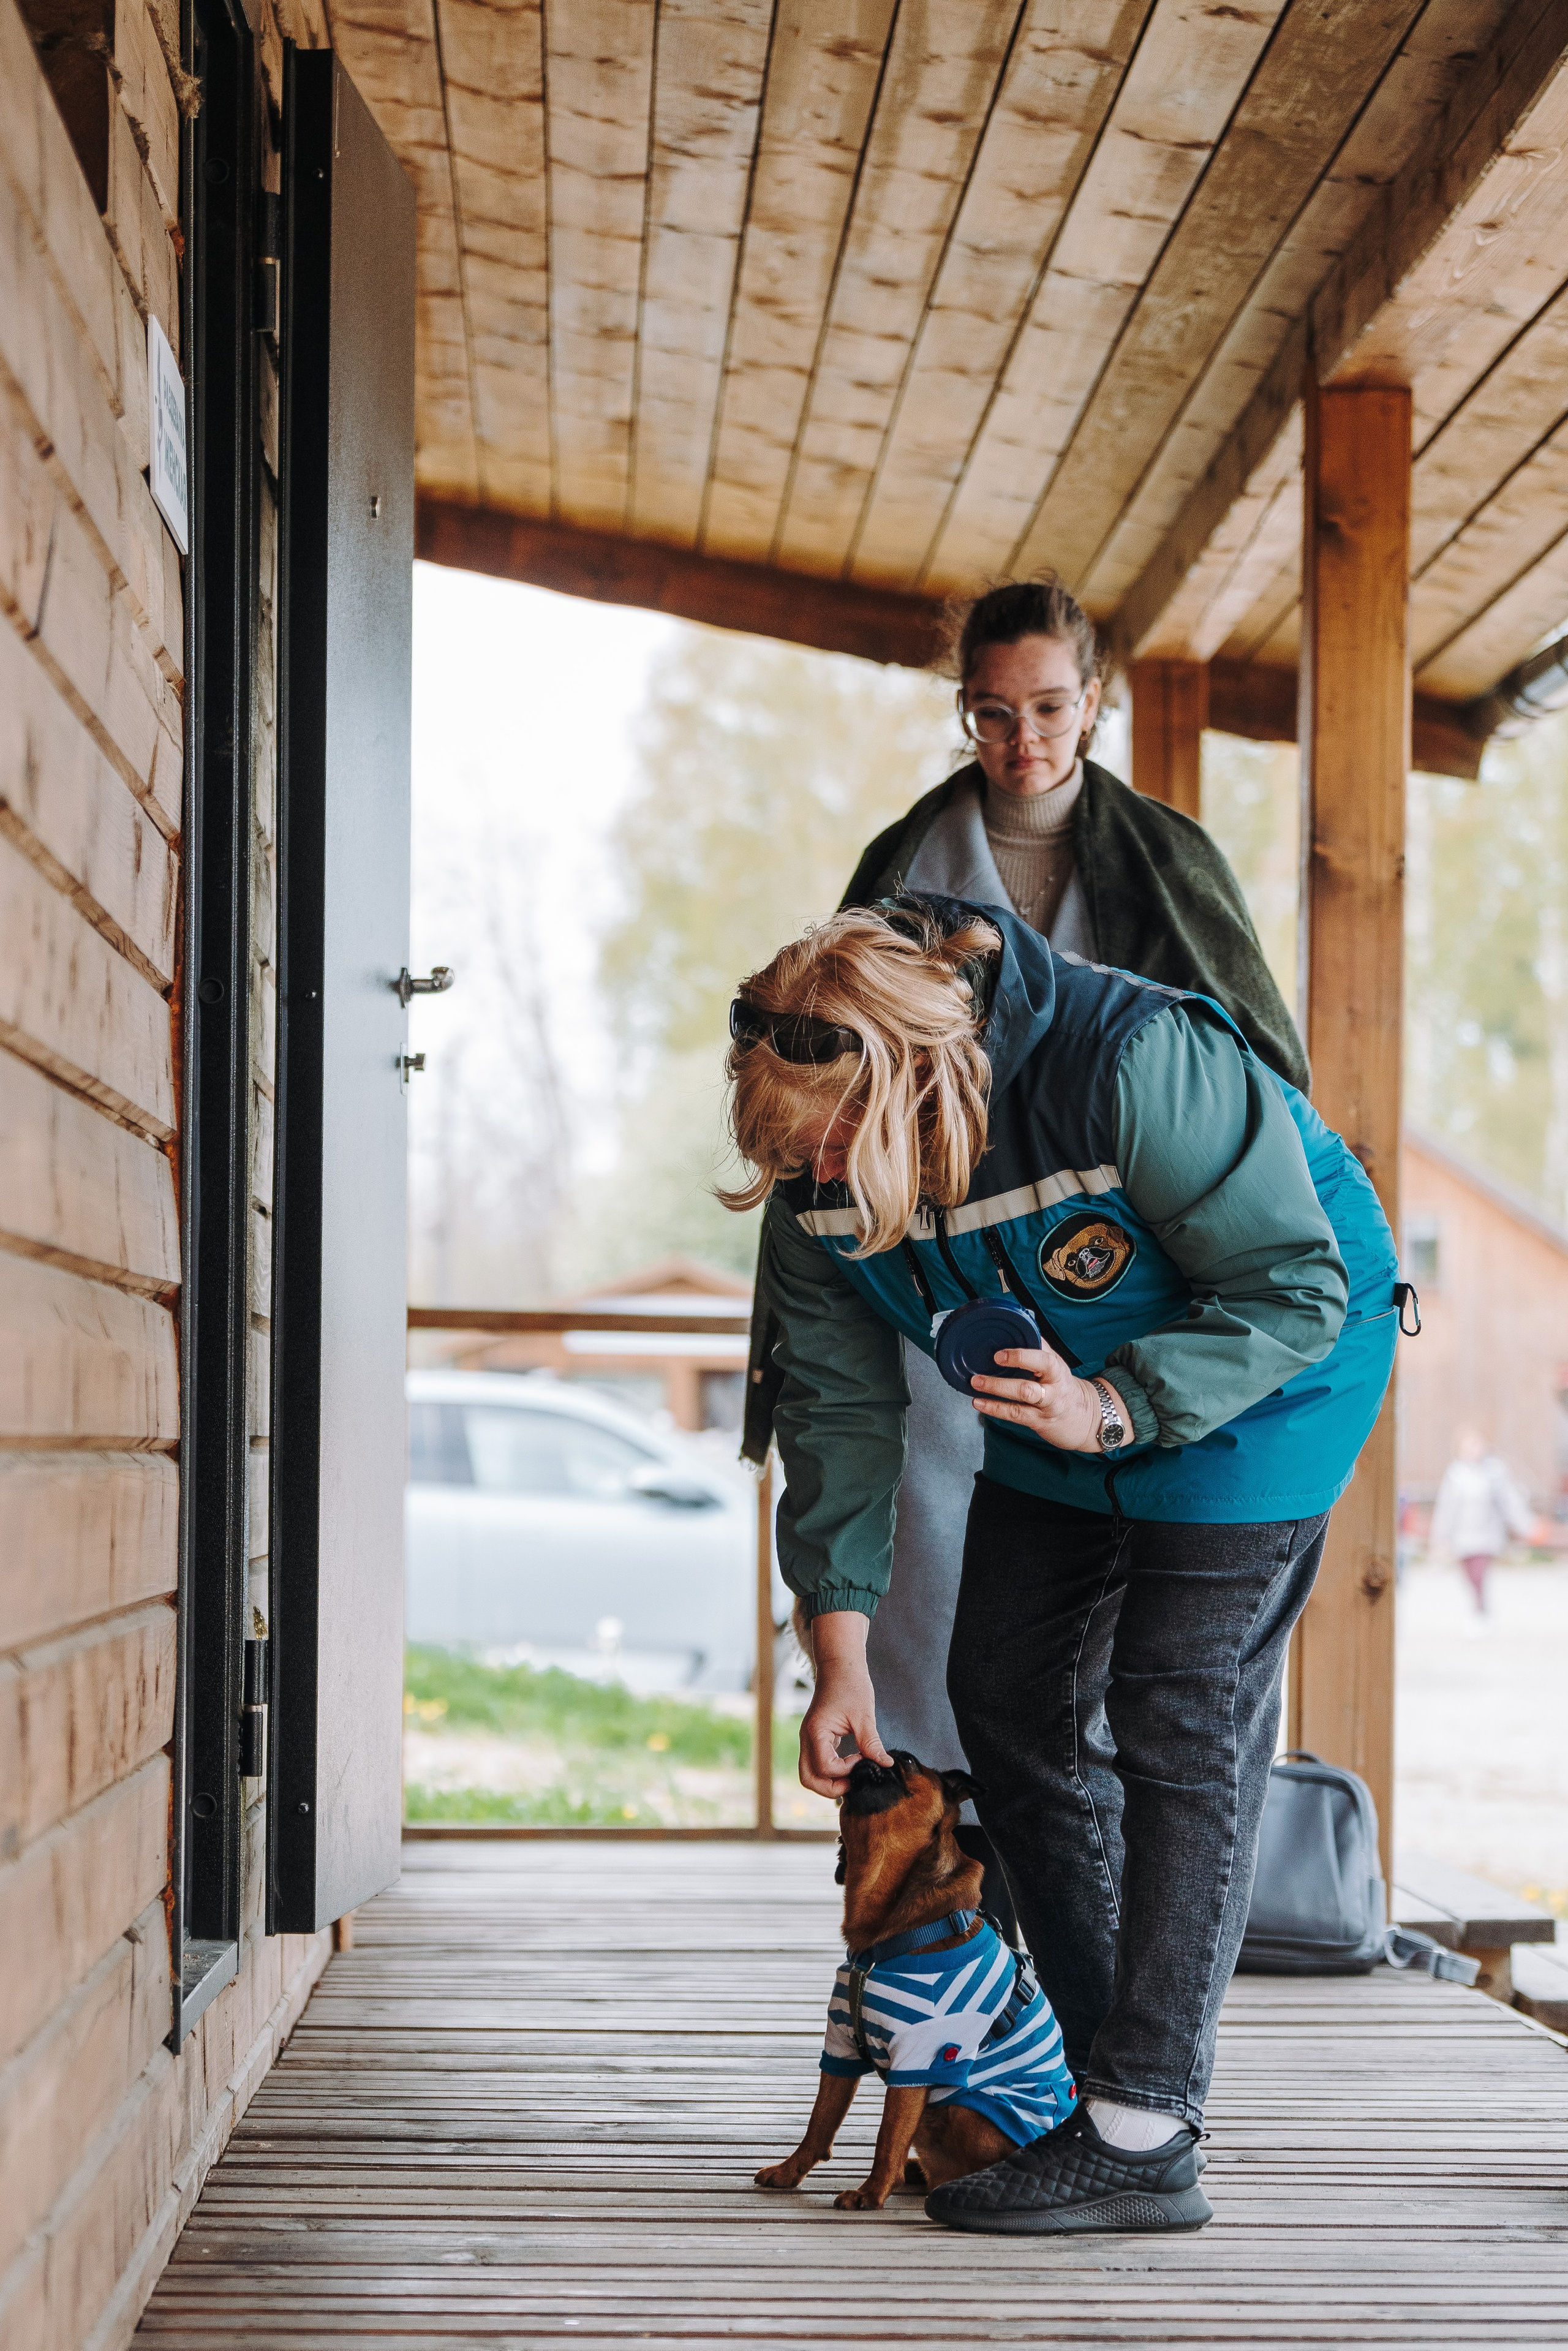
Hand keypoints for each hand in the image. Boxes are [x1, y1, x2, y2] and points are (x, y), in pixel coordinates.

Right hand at [799, 1610, 891, 1799]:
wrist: (839, 1665)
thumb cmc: (850, 1684)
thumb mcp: (864, 1715)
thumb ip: (871, 1743)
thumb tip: (885, 1765)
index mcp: (816, 1732)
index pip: (825, 1767)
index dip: (846, 1770)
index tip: (863, 1760)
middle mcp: (806, 1739)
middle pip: (808, 1779)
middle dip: (831, 1788)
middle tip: (855, 1782)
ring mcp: (809, 1740)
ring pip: (809, 1774)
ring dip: (829, 1782)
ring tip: (853, 1776)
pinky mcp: (816, 1739)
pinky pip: (816, 1764)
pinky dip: (830, 1772)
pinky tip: (851, 1766)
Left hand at [969, 1349, 1119, 1453]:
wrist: (1086, 1417)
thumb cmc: (1062, 1385)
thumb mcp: (1055, 1365)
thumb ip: (1039, 1346)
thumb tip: (1024, 1318)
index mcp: (1056, 1369)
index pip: (1043, 1359)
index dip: (1021, 1356)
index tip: (1000, 1354)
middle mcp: (1053, 1386)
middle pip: (1034, 1379)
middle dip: (1010, 1370)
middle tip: (989, 1363)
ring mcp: (1046, 1405)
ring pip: (1024, 1396)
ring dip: (997, 1389)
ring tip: (976, 1383)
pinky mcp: (1038, 1421)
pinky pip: (1015, 1414)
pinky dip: (995, 1408)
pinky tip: (979, 1403)